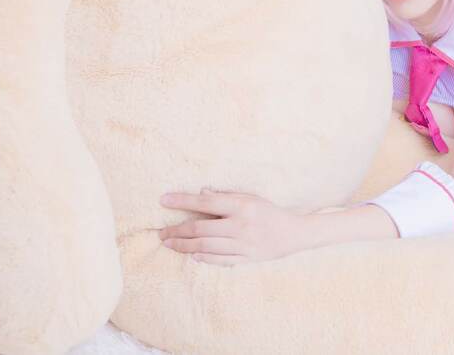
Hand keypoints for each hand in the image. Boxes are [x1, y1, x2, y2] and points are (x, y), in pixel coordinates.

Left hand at [159, 190, 307, 263]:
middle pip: (200, 229)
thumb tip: (202, 193)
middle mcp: (241, 226)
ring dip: (183, 246)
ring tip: (169, 243)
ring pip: (205, 247)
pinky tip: (191, 255)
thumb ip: (226, 196)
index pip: (205, 203)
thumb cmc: (269, 211)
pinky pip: (219, 260)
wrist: (294, 233)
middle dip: (176, 231)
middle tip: (160, 232)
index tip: (163, 200)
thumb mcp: (250, 198)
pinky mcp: (246, 259)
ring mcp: (243, 245)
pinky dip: (203, 258)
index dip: (182, 201)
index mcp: (242, 206)